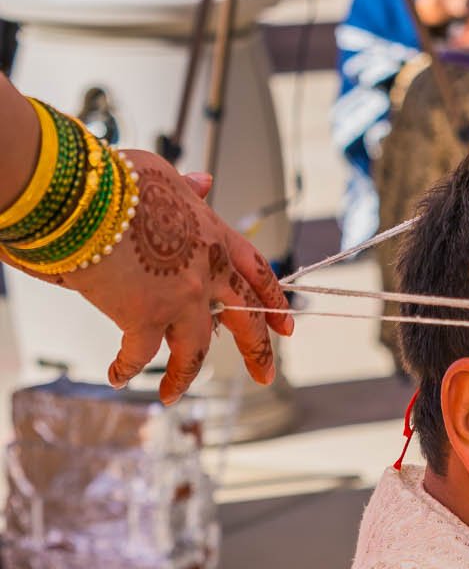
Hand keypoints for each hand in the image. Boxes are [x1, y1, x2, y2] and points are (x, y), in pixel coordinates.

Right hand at [59, 150, 292, 403]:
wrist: (81, 195)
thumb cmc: (111, 178)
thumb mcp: (159, 174)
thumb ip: (186, 190)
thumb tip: (205, 183)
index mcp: (212, 236)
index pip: (255, 273)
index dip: (272, 300)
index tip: (286, 326)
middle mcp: (205, 271)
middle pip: (244, 320)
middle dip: (258, 351)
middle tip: (265, 376)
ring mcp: (180, 299)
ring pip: (194, 351)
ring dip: (183, 376)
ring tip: (173, 394)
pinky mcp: (145, 319)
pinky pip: (141, 355)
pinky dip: (127, 367)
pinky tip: (118, 376)